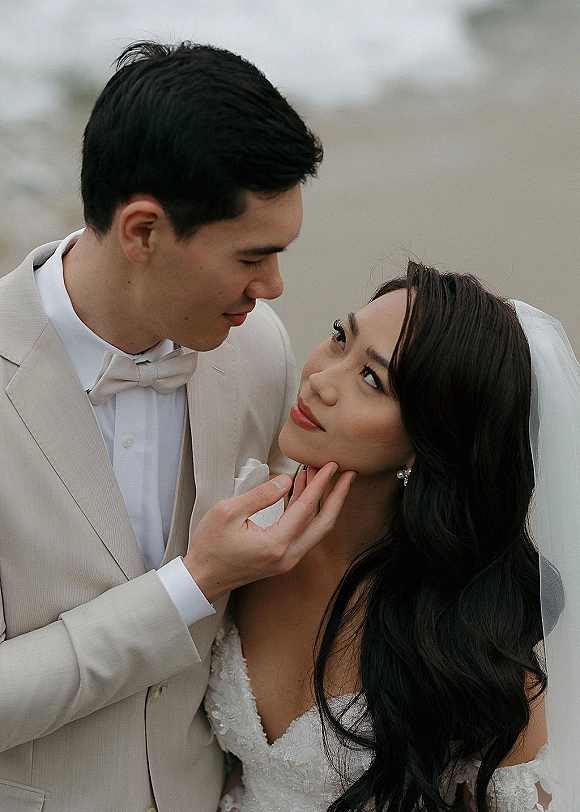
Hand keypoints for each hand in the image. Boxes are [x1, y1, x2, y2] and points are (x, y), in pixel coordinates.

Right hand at [183, 462, 355, 602]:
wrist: (201, 578)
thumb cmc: (210, 548)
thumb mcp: (228, 512)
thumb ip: (260, 495)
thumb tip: (286, 481)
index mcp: (276, 544)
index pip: (307, 508)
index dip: (321, 484)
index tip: (332, 466)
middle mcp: (288, 555)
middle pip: (324, 523)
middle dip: (338, 496)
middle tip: (349, 474)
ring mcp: (287, 559)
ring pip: (315, 528)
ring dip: (322, 501)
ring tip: (322, 475)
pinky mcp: (282, 558)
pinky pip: (303, 532)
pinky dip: (307, 510)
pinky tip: (301, 490)